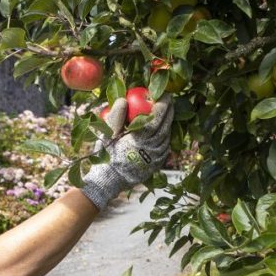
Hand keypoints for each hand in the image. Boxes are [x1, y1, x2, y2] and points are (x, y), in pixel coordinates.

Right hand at [80, 97, 174, 211]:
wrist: (110, 180)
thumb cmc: (107, 155)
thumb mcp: (107, 135)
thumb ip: (115, 116)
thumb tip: (123, 100)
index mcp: (141, 138)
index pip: (157, 117)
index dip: (163, 105)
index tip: (165, 95)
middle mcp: (153, 148)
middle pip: (166, 125)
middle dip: (169, 111)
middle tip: (168, 100)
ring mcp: (157, 157)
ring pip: (167, 136)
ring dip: (168, 123)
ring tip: (165, 113)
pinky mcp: (157, 164)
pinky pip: (165, 146)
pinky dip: (165, 136)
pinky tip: (161, 130)